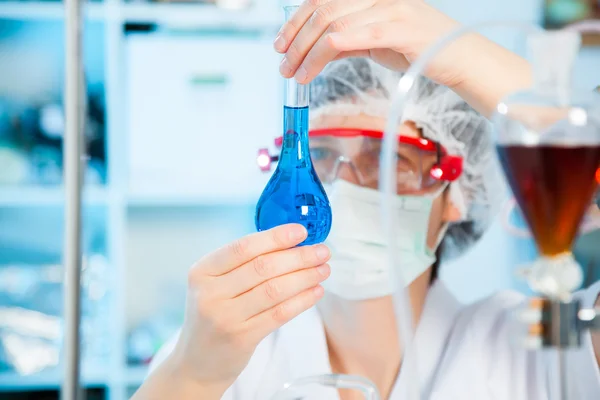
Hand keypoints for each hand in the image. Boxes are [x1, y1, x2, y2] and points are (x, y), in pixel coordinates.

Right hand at [168, 224, 330, 392]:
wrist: (197, 363)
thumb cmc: (214, 314)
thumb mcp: (215, 284)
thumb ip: (243, 264)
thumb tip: (289, 242)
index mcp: (202, 271)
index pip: (243, 247)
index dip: (275, 237)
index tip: (301, 231)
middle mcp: (210, 293)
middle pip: (263, 267)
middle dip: (299, 256)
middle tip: (322, 251)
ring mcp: (225, 317)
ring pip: (275, 289)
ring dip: (305, 277)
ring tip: (324, 269)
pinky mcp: (242, 338)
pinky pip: (280, 313)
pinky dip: (302, 300)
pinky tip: (316, 291)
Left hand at [274, 0, 467, 87]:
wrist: (458, 56)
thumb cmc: (418, 47)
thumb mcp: (376, 39)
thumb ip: (348, 39)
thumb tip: (316, 50)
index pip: (322, 0)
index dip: (296, 20)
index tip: (281, 43)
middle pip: (322, 10)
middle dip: (295, 39)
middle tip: (283, 63)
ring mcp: (388, 9)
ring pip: (331, 25)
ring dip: (305, 52)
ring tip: (293, 73)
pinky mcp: (397, 29)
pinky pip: (350, 38)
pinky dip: (322, 55)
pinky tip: (310, 70)